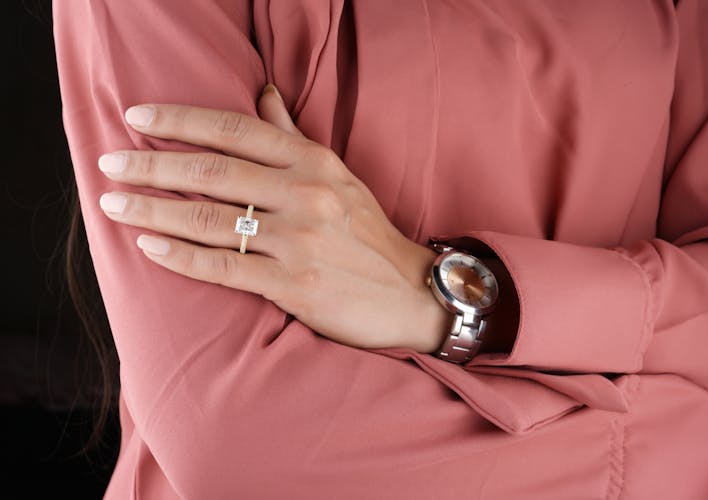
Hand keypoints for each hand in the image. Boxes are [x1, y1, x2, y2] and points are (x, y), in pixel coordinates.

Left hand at [96, 85, 452, 352]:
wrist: (409, 293)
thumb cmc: (367, 232)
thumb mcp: (338, 175)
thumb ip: (294, 136)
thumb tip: (262, 93)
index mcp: (313, 162)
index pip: (235, 129)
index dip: (181, 120)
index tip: (137, 117)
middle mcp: (305, 195)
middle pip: (213, 171)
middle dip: (152, 164)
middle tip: (109, 162)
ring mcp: (299, 241)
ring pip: (209, 218)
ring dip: (153, 209)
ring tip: (112, 203)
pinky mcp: (293, 285)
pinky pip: (225, 267)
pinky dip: (181, 256)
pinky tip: (148, 245)